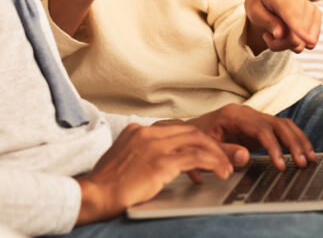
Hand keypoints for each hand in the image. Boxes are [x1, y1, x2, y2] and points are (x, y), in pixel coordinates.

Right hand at [75, 123, 237, 223]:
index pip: (176, 128)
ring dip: (217, 154)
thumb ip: (143, 153)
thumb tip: (164, 161)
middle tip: (226, 157)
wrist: (94, 195)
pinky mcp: (159, 162)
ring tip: (227, 167)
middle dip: (212, 144)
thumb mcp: (125, 159)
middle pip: (190, 130)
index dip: (197, 139)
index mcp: (138, 130)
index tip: (209, 151)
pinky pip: (195, 157)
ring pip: (197, 140)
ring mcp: (153, 145)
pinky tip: (220, 172)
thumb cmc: (108, 185)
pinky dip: (212, 163)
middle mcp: (146, 132)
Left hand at [182, 104, 315, 170]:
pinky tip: (303, 152)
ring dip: (298, 141)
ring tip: (309, 159)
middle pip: (277, 124)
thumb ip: (223, 150)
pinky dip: (294, 140)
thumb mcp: (205, 144)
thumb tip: (244, 156)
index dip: (273, 147)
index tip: (280, 165)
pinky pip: (281, 130)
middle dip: (292, 143)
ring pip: (283, 125)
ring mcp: (254, 119)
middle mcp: (247, 113)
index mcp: (234, 114)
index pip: (261, 129)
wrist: (189, 130)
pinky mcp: (258, 127)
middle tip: (302, 163)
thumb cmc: (195, 137)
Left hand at [244, 0, 320, 53]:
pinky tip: (289, 33)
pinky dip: (298, 42)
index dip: (300, 30)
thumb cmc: (260, 3)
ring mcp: (311, 8)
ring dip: (286, 43)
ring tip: (277, 31)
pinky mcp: (317, 15)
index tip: (310, 42)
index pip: (292, 16)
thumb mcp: (254, 12)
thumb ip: (268, 22)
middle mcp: (300, 1)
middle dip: (278, 44)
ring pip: (302, 43)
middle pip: (294, 38)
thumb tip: (280, 34)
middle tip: (267, 35)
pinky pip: (310, 42)